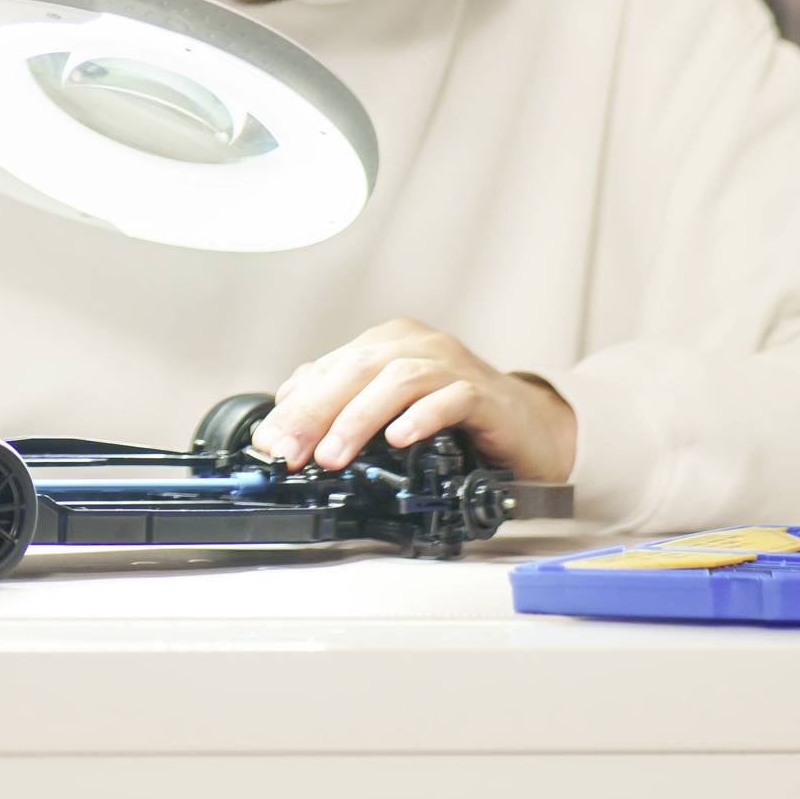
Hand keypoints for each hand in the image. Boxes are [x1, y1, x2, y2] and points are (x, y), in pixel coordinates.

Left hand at [250, 319, 575, 479]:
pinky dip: (421, 417)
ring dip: (360, 419)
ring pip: (398, 380)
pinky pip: (451, 399)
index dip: (296, 404)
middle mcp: (419, 346)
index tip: (270, 441)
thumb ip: (344, 403)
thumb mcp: (391, 407)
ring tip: (336, 456)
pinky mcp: (485, 395)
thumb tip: (286, 419)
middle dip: (317, 412)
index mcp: (390, 342)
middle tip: (294, 451)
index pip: (330, 367)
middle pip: (358, 368)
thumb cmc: (459, 418)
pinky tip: (400, 439)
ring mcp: (454, 366)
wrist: (530, 429)